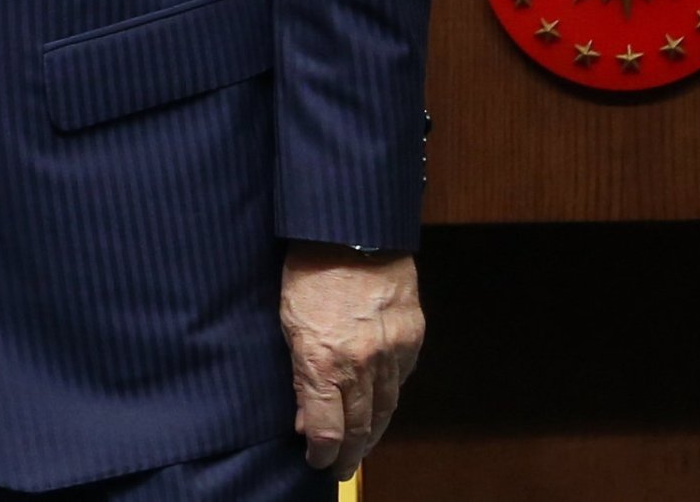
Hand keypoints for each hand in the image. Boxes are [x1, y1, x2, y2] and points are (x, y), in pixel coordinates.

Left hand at [281, 244, 422, 474]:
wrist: (353, 230)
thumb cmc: (307, 270)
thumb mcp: (287, 321)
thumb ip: (298, 373)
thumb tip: (303, 415)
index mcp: (323, 361)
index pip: (327, 427)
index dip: (323, 452)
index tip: (317, 462)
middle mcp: (361, 365)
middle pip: (361, 426)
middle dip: (350, 453)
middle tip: (341, 468)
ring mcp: (392, 353)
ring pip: (386, 408)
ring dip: (374, 433)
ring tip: (362, 449)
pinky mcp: (413, 339)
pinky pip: (402, 380)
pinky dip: (390, 398)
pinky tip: (381, 407)